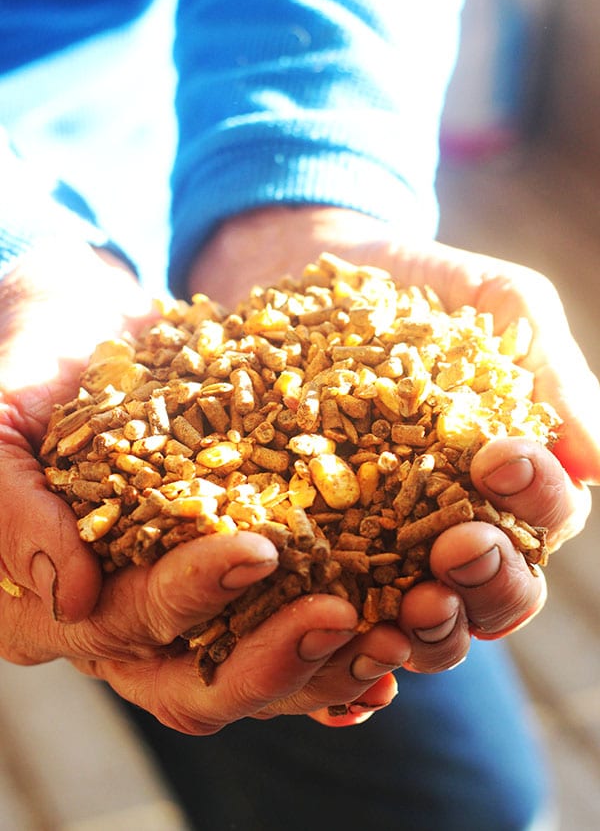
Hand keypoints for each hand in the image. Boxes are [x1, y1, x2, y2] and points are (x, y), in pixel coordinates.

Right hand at [0, 236, 409, 732]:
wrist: (84, 327)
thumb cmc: (29, 363)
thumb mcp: (0, 420)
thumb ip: (12, 504)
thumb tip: (68, 592)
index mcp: (53, 600)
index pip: (123, 624)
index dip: (188, 597)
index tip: (257, 549)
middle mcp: (123, 624)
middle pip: (199, 682)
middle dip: (273, 659)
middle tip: (346, 618)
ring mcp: (184, 604)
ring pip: (257, 666)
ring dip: (327, 662)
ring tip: (397, 632)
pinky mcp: (234, 575)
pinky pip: (289, 622)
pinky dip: (341, 635)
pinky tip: (398, 619)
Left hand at [188, 206, 599, 691]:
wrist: (311, 272)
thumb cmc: (420, 285)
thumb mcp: (499, 300)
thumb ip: (554, 370)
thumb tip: (599, 464)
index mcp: (513, 479)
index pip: (546, 516)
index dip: (534, 499)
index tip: (498, 458)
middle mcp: (460, 524)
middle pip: (499, 590)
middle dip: (488, 579)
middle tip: (456, 549)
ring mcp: (390, 547)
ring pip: (433, 621)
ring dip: (432, 630)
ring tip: (404, 611)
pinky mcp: (324, 552)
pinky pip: (346, 614)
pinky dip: (354, 636)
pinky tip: (342, 631)